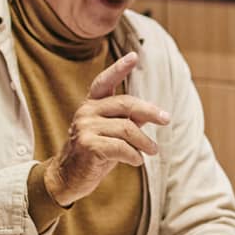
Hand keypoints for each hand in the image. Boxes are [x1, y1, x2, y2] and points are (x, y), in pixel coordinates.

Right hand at [43, 54, 170, 206]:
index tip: (134, 56)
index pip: (104, 81)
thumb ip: (128, 121)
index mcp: (92, 105)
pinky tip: (137, 161)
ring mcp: (85, 127)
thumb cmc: (94, 154)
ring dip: (145, 142)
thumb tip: (153, 113)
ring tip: (152, 151)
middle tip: (166, 119)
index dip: (119, 68)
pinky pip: (121, 147)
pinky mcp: (87, 145)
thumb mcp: (112, 134)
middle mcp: (86, 111)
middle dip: (150, 111)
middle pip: (126, 103)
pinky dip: (135, 156)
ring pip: (127, 128)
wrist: (67, 178)